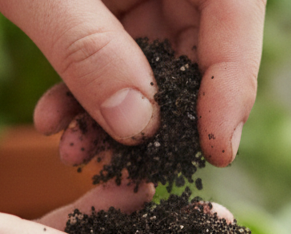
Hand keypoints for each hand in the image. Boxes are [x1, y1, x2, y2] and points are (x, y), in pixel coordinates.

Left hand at [0, 0, 264, 166]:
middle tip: (136, 160)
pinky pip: (112, 55)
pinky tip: (54, 120)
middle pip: (201, 43)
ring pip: (152, 60)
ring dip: (115, 112)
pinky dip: (86, 92)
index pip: (236, 12)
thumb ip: (87, 48)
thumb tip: (139, 127)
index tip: (215, 148)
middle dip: (163, 111)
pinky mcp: (105, 0)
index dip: (232, 83)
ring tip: (76, 148)